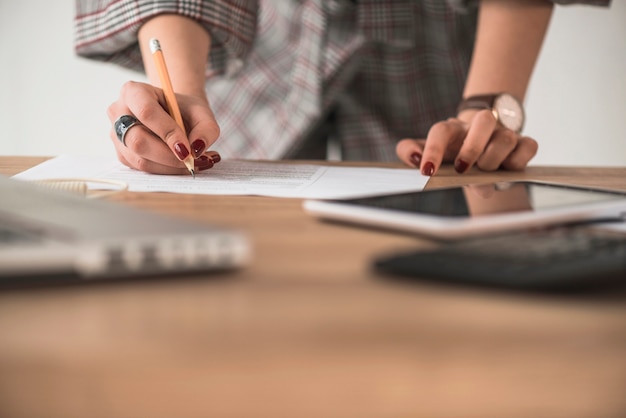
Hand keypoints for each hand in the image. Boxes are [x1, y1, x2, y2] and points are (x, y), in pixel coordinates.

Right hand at [107, 81, 220, 174]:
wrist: (175, 115)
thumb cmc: (185, 110)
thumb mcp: (202, 112)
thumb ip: (206, 128)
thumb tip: (197, 149)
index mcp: (134, 91)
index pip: (147, 112)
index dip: (167, 132)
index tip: (188, 148)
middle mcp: (118, 112)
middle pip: (138, 140)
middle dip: (169, 156)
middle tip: (193, 160)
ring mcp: (117, 136)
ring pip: (140, 160)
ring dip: (171, 167)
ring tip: (197, 163)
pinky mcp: (123, 154)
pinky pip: (143, 169)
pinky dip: (167, 171)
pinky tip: (184, 165)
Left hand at [395, 109, 537, 175]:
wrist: (479, 149)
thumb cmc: (450, 153)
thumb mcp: (426, 153)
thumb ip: (410, 151)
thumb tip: (414, 157)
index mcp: (453, 130)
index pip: (441, 131)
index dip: (432, 150)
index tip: (427, 172)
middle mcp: (479, 128)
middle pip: (483, 121)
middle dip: (473, 148)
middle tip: (463, 170)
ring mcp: (502, 134)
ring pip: (506, 137)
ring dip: (494, 159)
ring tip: (484, 172)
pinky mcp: (522, 144)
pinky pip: (529, 146)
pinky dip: (519, 160)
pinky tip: (507, 170)